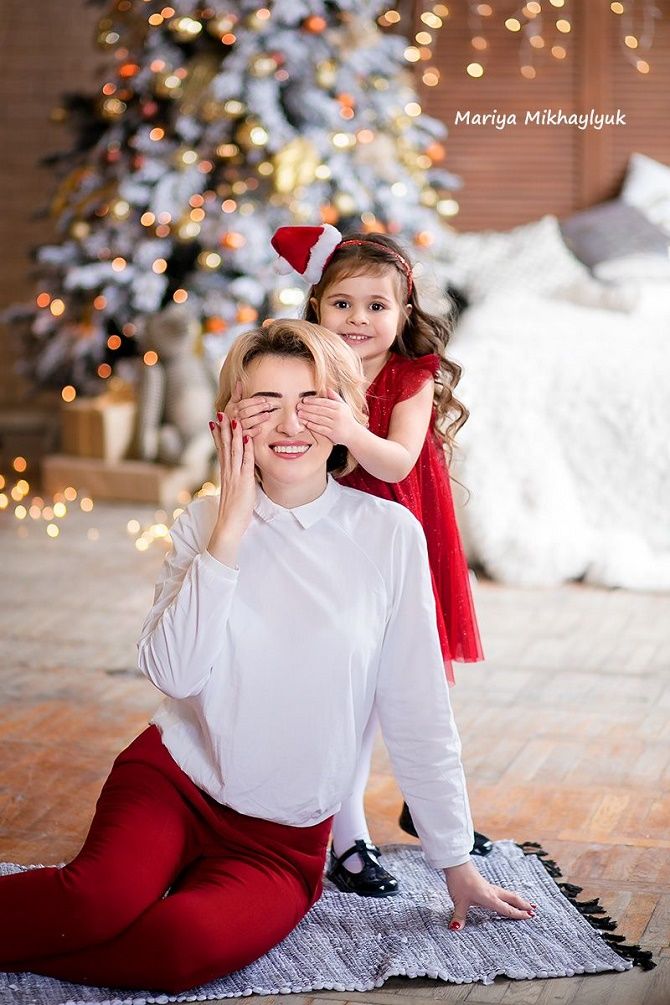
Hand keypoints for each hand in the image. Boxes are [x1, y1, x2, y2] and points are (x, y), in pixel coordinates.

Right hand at [207, 413, 255, 566]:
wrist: (228, 526)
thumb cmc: (234, 512)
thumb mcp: (235, 492)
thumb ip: (236, 480)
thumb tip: (240, 472)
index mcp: (225, 473)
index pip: (221, 449)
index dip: (219, 434)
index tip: (216, 420)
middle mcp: (227, 472)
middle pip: (225, 445)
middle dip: (224, 427)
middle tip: (221, 410)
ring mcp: (234, 476)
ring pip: (233, 450)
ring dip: (233, 432)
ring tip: (232, 416)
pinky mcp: (243, 482)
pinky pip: (246, 461)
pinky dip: (247, 448)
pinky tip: (247, 436)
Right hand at [226, 380, 272, 438]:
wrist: (225, 432)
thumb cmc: (230, 417)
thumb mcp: (231, 405)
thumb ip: (236, 394)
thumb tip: (239, 382)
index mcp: (232, 409)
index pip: (244, 403)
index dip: (254, 401)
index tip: (264, 399)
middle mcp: (233, 418)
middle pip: (246, 412)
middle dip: (258, 408)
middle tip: (269, 406)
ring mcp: (236, 428)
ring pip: (247, 422)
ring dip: (258, 418)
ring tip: (267, 415)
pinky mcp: (239, 437)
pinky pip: (247, 434)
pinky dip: (253, 432)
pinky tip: (261, 429)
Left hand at [296, 388, 360, 446]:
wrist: (353, 434)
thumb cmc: (346, 418)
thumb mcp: (344, 406)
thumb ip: (335, 397)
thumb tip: (326, 388)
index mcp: (339, 407)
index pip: (324, 402)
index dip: (313, 401)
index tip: (304, 400)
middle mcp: (338, 415)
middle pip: (319, 410)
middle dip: (308, 408)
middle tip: (298, 406)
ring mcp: (335, 425)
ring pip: (319, 419)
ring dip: (307, 416)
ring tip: (300, 414)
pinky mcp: (332, 434)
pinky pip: (320, 429)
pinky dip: (312, 426)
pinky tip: (306, 423)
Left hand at [444, 860, 534, 930]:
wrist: (456, 864)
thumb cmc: (459, 881)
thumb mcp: (459, 902)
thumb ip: (459, 917)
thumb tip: (455, 929)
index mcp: (490, 898)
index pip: (507, 909)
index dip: (519, 914)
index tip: (530, 917)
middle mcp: (492, 893)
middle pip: (512, 899)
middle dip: (523, 905)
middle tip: (534, 910)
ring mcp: (489, 887)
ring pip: (508, 894)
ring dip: (518, 900)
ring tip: (526, 903)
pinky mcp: (485, 884)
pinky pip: (501, 892)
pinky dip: (508, 896)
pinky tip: (506, 897)